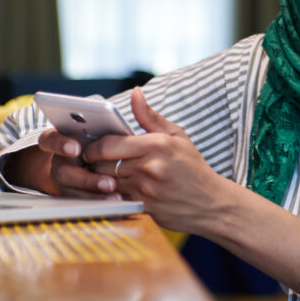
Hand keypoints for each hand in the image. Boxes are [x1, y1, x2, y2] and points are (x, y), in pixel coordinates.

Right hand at [34, 127, 121, 197]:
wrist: (77, 157)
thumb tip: (123, 128)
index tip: (75, 148)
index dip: (60, 144)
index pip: (50, 140)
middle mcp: (58, 163)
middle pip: (64, 173)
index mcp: (58, 140)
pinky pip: (83, 204)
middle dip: (87, 180)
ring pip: (73, 193)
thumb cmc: (90, 137)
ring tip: (116, 197)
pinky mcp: (71, 196)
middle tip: (109, 183)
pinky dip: (100, 203)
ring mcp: (63, 182)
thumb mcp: (91, 129)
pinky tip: (116, 201)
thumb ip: (99, 130)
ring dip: (96, 196)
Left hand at [81, 87, 226, 233]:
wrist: (211, 203)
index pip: (110, 144)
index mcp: (157, 145)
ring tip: (96, 173)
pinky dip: (107, 194)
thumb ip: (150, 116)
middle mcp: (149, 167)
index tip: (92, 146)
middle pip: (102, 164)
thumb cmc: (192, 167)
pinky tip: (109, 190)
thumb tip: (135, 93)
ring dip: (96, 178)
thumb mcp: (177, 136)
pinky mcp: (143, 207)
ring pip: (104, 182)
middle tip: (88, 160)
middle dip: (91, 162)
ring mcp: (145, 189)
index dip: (94, 146)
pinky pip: (114, 200)